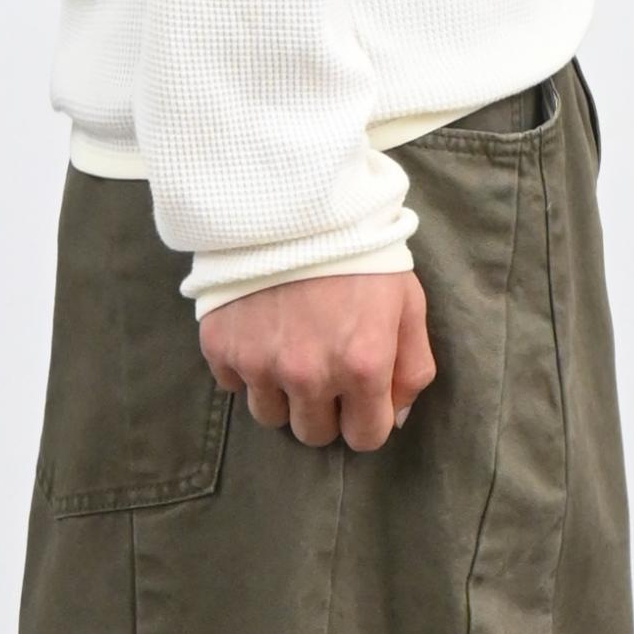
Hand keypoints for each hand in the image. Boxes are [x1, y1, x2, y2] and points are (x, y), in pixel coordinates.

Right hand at [199, 270, 437, 450]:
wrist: (291, 196)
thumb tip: (395, 416)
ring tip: (289, 346)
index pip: (364, 438)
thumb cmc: (360, 247)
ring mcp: (260, 363)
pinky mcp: (221, 345)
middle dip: (324, 408)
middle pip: (314, 434)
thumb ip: (412, 367)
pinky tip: (260, 328)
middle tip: (323, 363)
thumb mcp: (407, 301)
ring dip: (282, 392)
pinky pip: (232, 383)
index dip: (367, 417)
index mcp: (362, 366)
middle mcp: (309, 375)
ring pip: (270, 416)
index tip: (361, 393)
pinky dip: (246, 364)